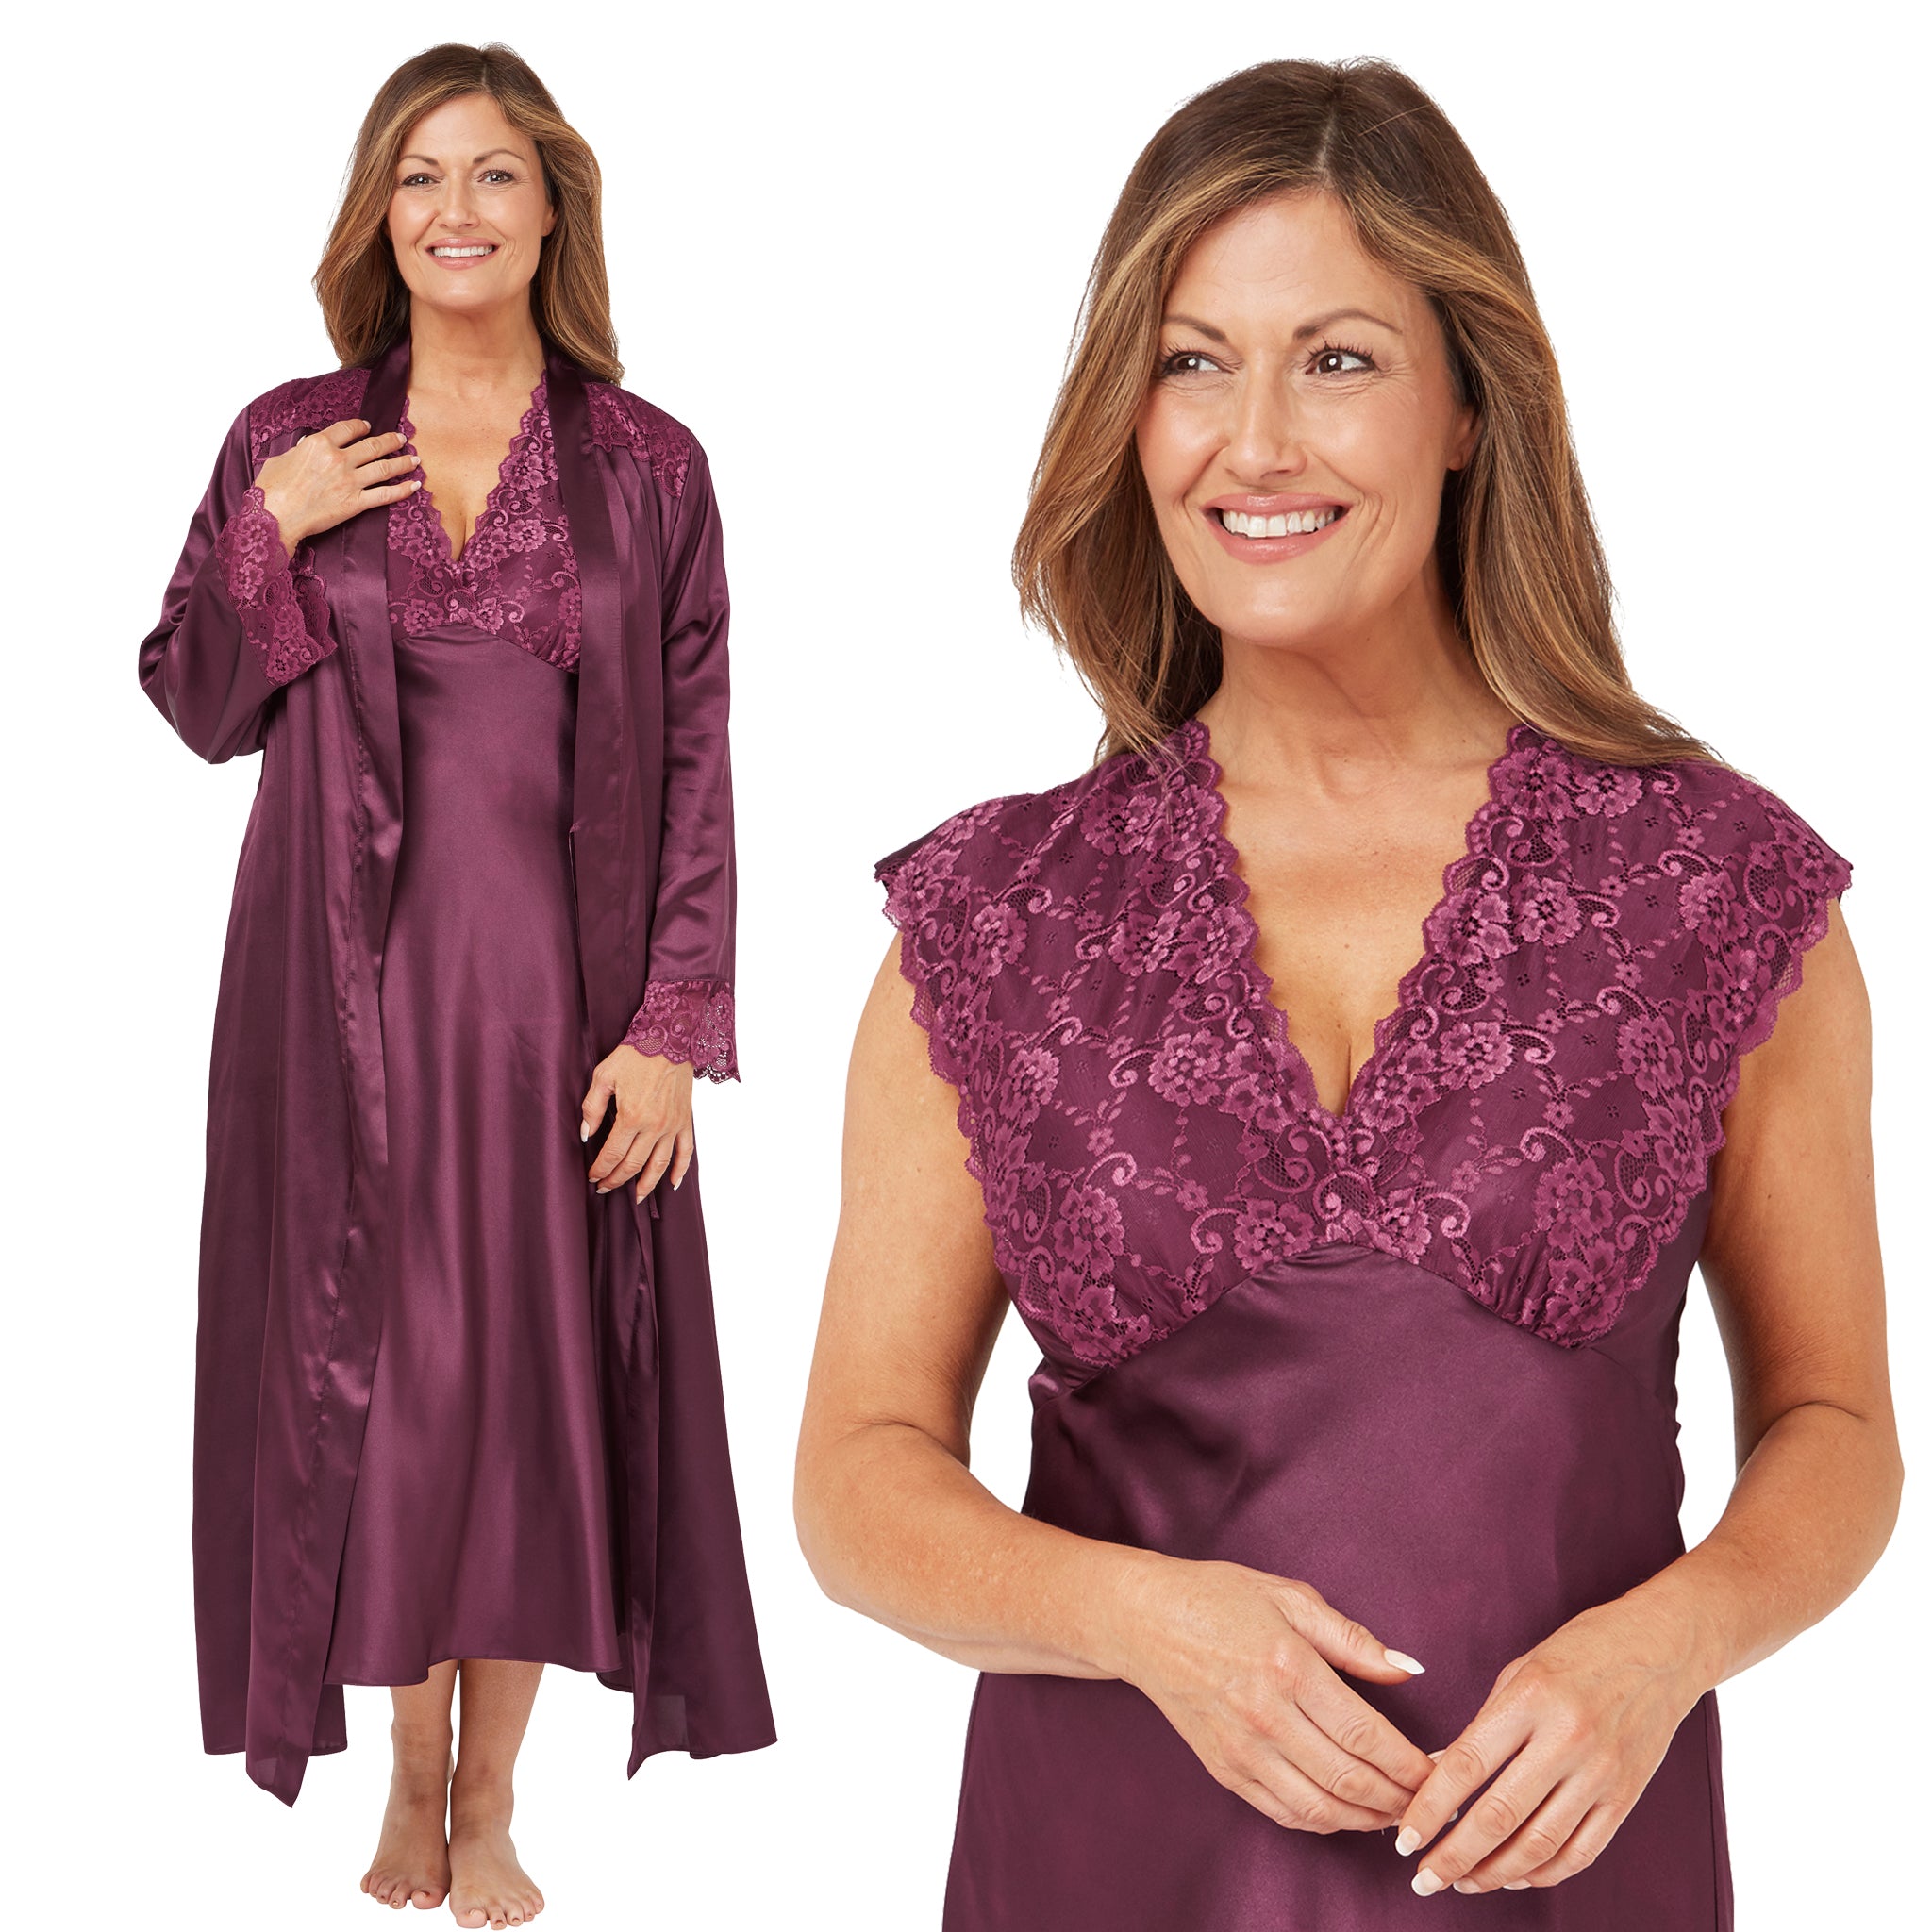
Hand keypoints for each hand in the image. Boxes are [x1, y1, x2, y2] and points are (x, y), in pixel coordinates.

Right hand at [254, 418, 420, 555]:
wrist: (275, 516)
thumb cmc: (272, 489)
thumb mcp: (282, 459)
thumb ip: (300, 451)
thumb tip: (306, 448)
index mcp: (319, 444)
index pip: (347, 429)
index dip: (361, 426)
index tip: (368, 427)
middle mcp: (338, 459)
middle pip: (372, 445)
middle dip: (390, 441)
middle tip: (402, 439)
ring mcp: (349, 481)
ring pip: (384, 468)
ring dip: (402, 462)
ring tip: (414, 459)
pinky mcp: (355, 503)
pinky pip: (385, 495)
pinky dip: (403, 490)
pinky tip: (415, 485)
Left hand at [580, 1045, 695, 1202]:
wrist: (669, 1037)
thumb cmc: (634, 1055)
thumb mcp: (603, 1077)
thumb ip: (592, 1108)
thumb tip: (586, 1135)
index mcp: (631, 1117)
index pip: (612, 1154)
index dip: (600, 1169)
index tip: (592, 1176)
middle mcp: (654, 1127)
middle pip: (633, 1165)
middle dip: (616, 1180)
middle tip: (605, 1188)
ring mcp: (672, 1126)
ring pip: (659, 1165)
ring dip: (646, 1185)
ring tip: (635, 1197)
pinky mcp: (685, 1121)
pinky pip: (686, 1152)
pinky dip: (680, 1171)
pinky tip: (672, 1184)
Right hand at [1117, 1556, 1438, 1833]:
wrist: (1143, 1622)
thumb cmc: (1217, 1599)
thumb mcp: (1289, 1598)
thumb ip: (1352, 1638)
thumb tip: (1408, 1668)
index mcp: (1287, 1667)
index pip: (1365, 1734)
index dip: (1410, 1763)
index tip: (1438, 1769)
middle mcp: (1265, 1716)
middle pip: (1349, 1780)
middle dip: (1399, 1799)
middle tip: (1428, 1800)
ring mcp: (1241, 1749)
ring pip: (1319, 1809)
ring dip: (1366, 1820)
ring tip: (1395, 1814)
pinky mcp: (1224, 1769)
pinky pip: (1284, 1813)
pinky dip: (1323, 1823)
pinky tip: (1347, 1813)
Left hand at [1392, 1596, 1708, 1895]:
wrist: (1660, 1647)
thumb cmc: (1579, 1652)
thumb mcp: (1520, 1672)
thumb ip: (1484, 1726)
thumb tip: (1438, 1775)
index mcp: (1531, 1699)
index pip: (1466, 1765)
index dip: (1430, 1808)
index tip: (1404, 1838)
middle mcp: (1567, 1740)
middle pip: (1499, 1815)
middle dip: (1454, 1855)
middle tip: (1425, 1879)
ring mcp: (1601, 1774)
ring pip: (1539, 1845)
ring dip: (1494, 1873)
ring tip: (1463, 1883)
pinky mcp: (1626, 1798)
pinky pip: (1580, 1852)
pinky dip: (1543, 1873)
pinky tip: (1514, 1877)